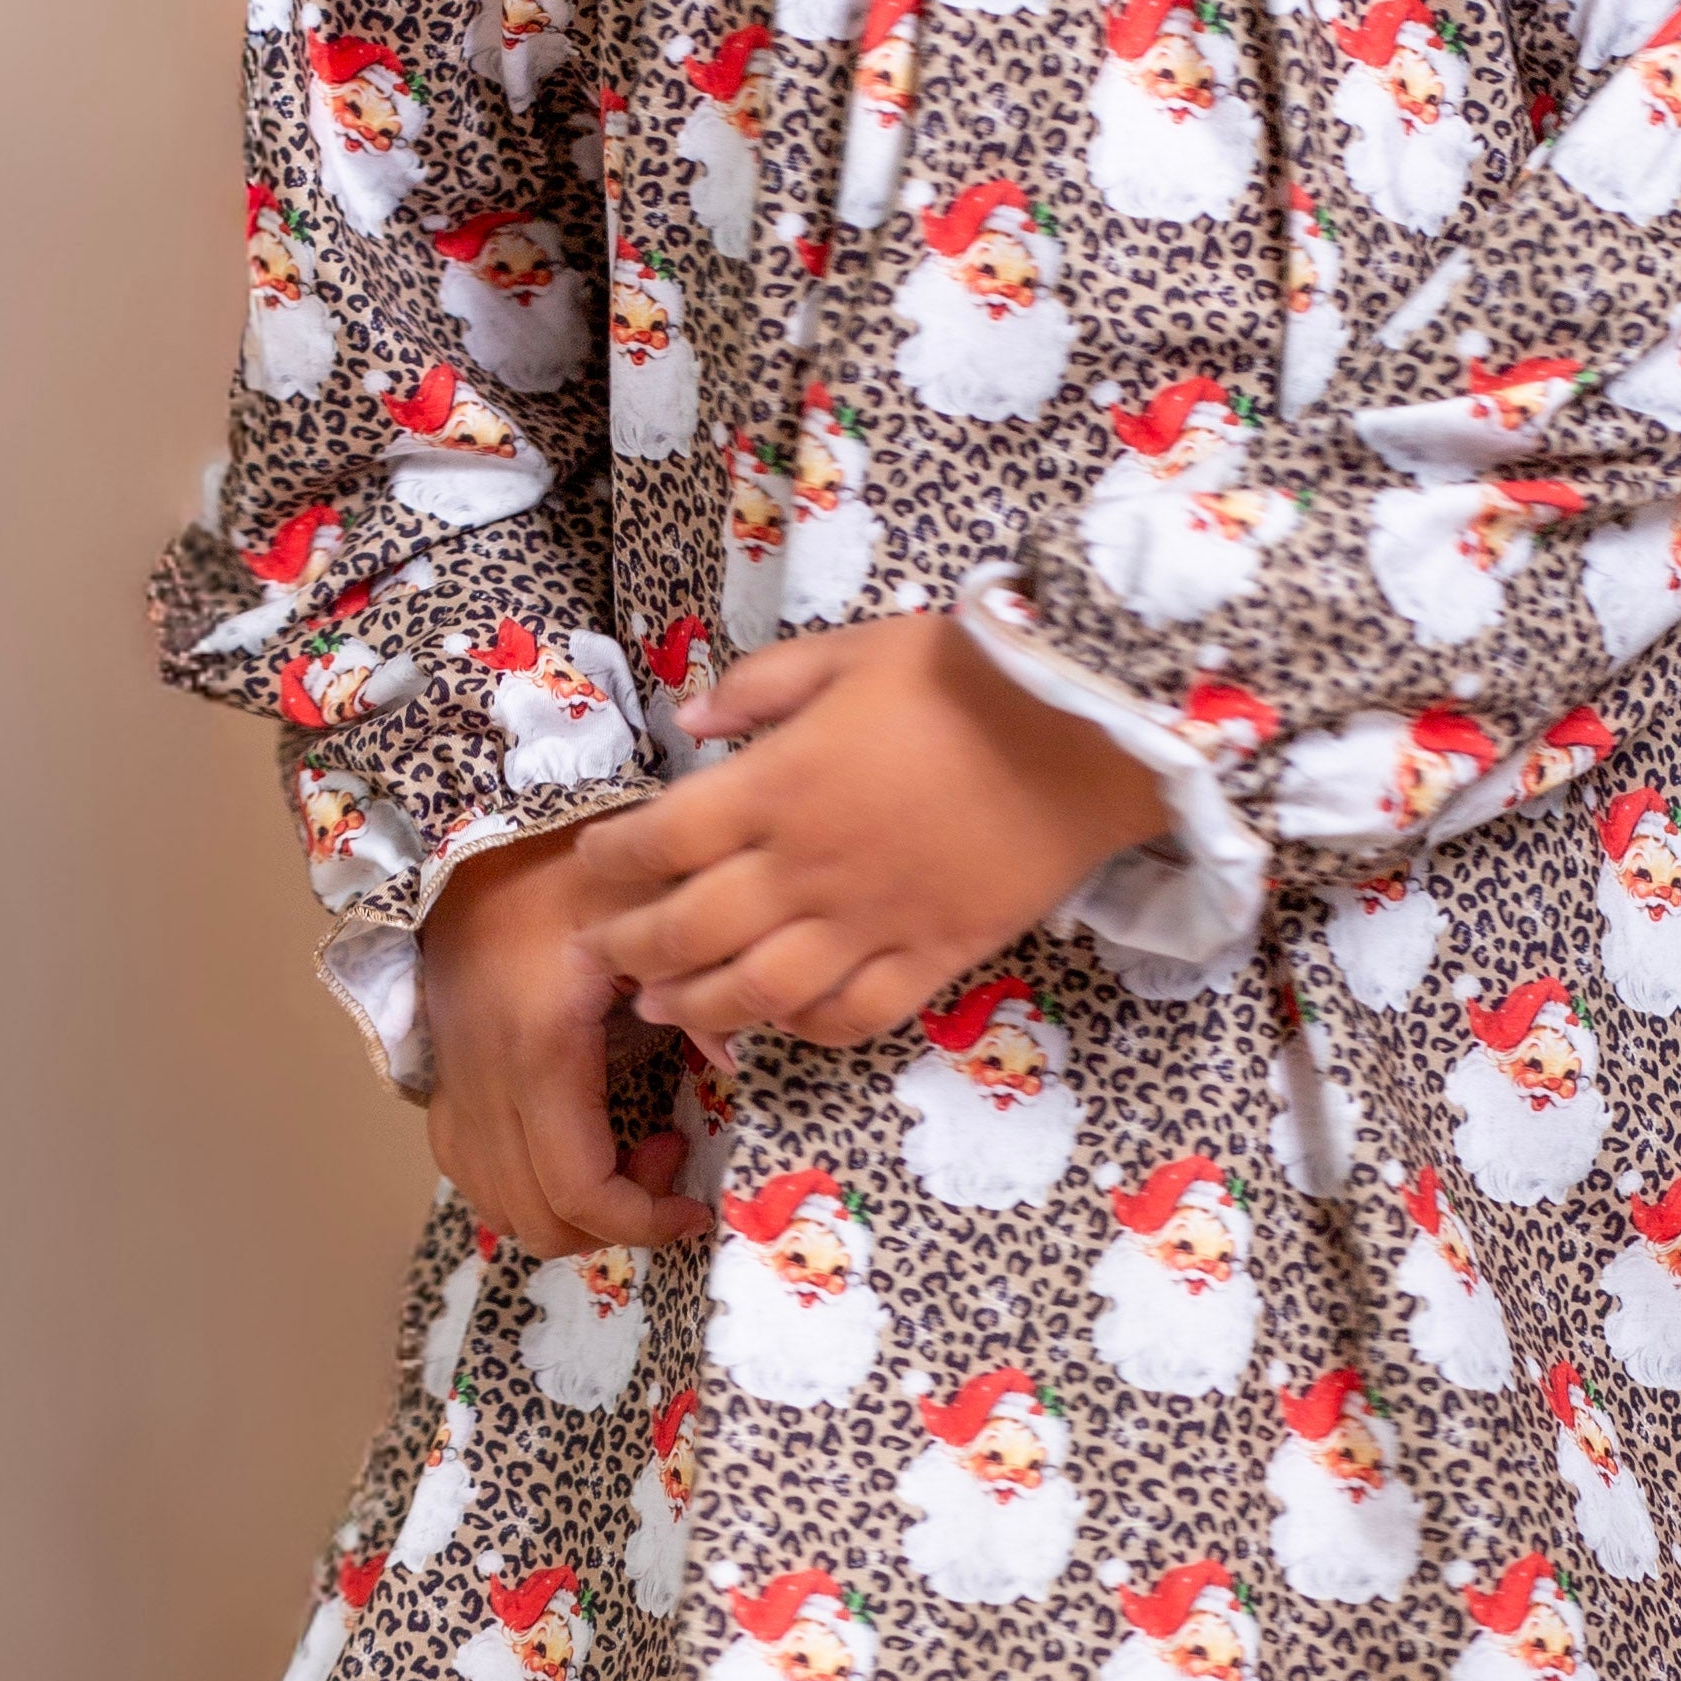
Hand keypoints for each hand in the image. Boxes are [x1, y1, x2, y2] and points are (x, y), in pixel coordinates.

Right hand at [418, 825, 709, 1259]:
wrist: (471, 841)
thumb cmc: (561, 868)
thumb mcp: (641, 903)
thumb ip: (693, 971)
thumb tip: (733, 1057)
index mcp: (539, 1052)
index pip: (579, 1192)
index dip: (643, 1222)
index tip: (694, 1203)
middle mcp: (486, 1086)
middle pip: (539, 1220)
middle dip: (614, 1223)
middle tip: (667, 1159)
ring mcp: (457, 1088)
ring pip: (498, 1207)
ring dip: (567, 1211)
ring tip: (625, 1153)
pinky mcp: (445, 1081)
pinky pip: (469, 1172)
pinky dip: (522, 1188)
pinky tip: (570, 1146)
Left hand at [564, 615, 1170, 1048]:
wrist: (1086, 728)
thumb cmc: (966, 675)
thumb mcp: (849, 651)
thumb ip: (761, 687)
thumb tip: (688, 721)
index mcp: (779, 785)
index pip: (661, 840)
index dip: (613, 859)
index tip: (595, 862)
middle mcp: (808, 867)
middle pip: (690, 931)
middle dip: (631, 946)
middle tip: (604, 950)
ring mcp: (870, 922)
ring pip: (757, 992)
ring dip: (696, 1006)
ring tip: (662, 1006)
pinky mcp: (932, 957)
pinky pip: (852, 1016)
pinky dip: (805, 1029)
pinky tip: (780, 1021)